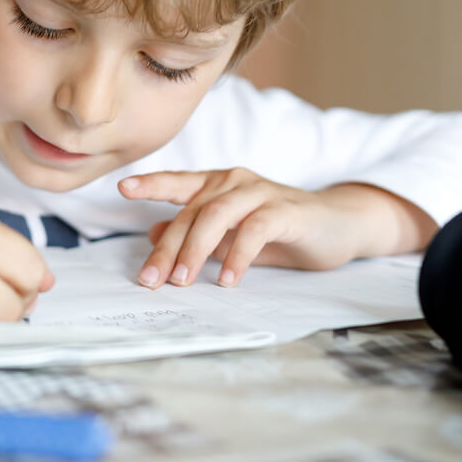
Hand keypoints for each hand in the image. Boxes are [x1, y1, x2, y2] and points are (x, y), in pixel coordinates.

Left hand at [119, 169, 433, 288]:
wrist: (338, 225)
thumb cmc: (281, 230)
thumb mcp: (233, 235)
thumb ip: (198, 234)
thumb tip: (154, 235)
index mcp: (219, 184)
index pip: (179, 182)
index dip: (151, 183)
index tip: (122, 187)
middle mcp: (235, 181)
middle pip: (192, 212)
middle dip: (168, 248)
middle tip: (151, 280)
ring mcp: (260, 192)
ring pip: (216, 216)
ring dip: (196, 250)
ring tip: (183, 280)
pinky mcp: (285, 210)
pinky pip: (254, 230)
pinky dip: (237, 256)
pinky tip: (227, 279)